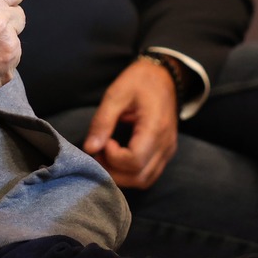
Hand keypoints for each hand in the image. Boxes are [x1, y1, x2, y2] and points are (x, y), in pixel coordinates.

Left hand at [83, 58, 178, 188]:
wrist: (164, 76)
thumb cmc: (140, 81)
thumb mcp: (116, 94)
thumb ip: (102, 121)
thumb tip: (89, 148)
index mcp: (155, 127)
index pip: (134, 161)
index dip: (113, 157)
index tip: (105, 141)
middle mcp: (166, 144)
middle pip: (139, 177)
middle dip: (114, 171)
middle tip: (99, 152)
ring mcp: (168, 150)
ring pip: (145, 181)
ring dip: (122, 176)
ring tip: (107, 155)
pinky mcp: (166, 153)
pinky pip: (149, 174)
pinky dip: (131, 174)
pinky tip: (118, 158)